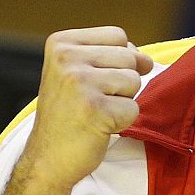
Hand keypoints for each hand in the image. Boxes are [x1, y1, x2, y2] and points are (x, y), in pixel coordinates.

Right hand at [21, 27, 153, 189]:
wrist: (47, 159)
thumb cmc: (67, 115)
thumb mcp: (75, 72)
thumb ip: (109, 56)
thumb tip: (146, 60)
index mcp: (61, 43)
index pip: (117, 35)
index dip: (118, 60)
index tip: (92, 80)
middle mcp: (67, 58)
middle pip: (129, 57)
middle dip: (121, 82)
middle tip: (91, 101)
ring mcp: (80, 83)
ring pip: (134, 81)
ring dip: (122, 101)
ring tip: (95, 112)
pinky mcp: (96, 109)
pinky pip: (134, 108)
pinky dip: (122, 122)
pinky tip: (98, 127)